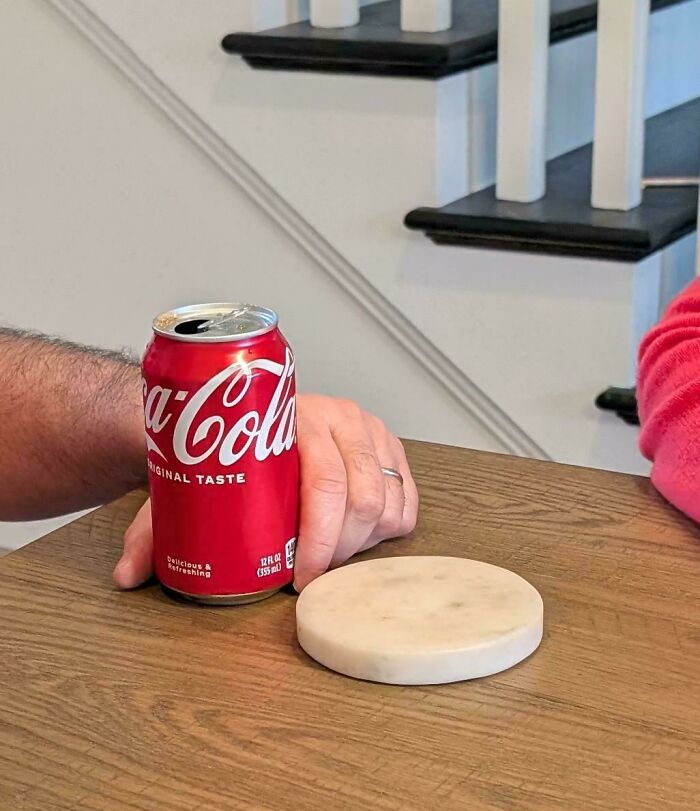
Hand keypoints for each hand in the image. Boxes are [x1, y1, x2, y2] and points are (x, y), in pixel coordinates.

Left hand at [113, 394, 417, 590]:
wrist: (243, 406)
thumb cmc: (223, 445)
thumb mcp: (186, 481)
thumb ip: (155, 527)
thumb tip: (128, 574)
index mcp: (299, 417)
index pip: (324, 485)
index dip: (318, 541)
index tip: (298, 578)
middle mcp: (342, 419)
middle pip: (362, 500)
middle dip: (338, 552)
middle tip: (309, 574)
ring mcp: (371, 433)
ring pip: (388, 504)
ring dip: (361, 543)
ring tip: (327, 554)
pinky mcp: (389, 448)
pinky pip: (407, 500)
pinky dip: (389, 527)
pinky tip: (358, 537)